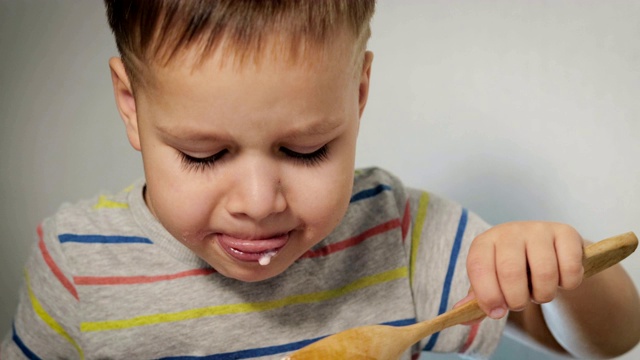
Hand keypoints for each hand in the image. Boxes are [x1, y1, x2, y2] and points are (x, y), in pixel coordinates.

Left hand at [458, 222, 584, 319]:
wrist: (548, 253)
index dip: (487, 295)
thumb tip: (460, 314)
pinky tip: (560, 280)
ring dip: (544, 294)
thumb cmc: (513, 271)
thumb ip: (477, 300)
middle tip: (520, 303)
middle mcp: (509, 231)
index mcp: (485, 243)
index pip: (479, 267)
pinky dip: (567, 285)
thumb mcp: (492, 283)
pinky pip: (570, 269)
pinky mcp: (566, 233)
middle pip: (511, 271)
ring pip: (544, 272)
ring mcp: (538, 230)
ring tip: (540, 291)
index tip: (496, 312)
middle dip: (517, 299)